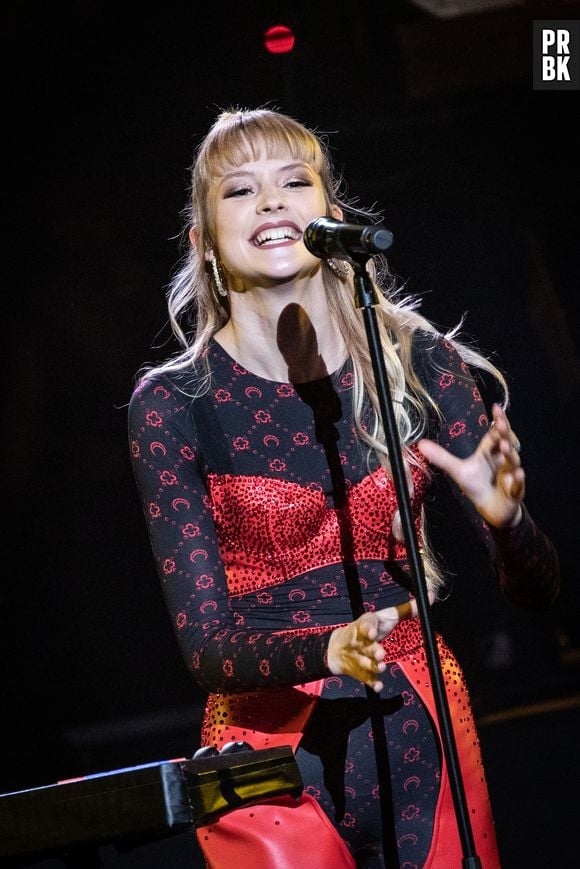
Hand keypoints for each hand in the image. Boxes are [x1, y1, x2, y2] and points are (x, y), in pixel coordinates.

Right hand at [326, 598, 427, 691]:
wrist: (337, 649)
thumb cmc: (368, 630)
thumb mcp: (384, 617)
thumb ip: (407, 610)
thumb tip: (431, 596)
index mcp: (365, 625)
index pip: (365, 624)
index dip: (368, 628)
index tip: (373, 633)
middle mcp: (360, 641)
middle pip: (366, 646)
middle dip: (373, 650)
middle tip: (380, 653)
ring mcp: (359, 657)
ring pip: (366, 663)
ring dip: (374, 666)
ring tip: (381, 666)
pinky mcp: (360, 672)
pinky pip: (366, 679)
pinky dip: (372, 683)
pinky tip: (378, 686)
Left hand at [417, 403, 524, 528]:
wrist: (490, 509)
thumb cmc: (476, 485)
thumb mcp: (457, 470)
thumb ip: (442, 457)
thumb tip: (420, 444)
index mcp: (489, 452)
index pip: (494, 433)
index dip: (497, 421)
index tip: (496, 408)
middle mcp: (502, 460)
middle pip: (506, 442)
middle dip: (505, 433)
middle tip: (501, 423)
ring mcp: (510, 474)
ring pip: (513, 461)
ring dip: (509, 453)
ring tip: (504, 446)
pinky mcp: (514, 491)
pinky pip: (518, 485)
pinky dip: (517, 480)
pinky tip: (517, 474)